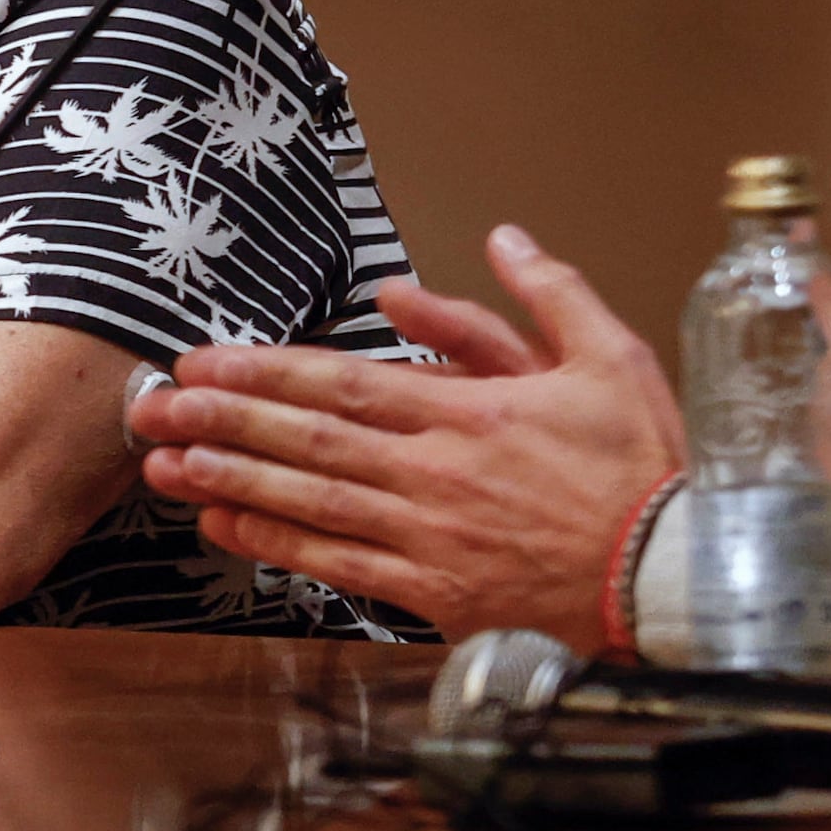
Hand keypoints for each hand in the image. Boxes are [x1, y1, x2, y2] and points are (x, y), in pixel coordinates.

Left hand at [130, 224, 685, 644]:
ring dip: (231, 483)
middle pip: (308, 441)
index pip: (344, 386)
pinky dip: (277, 546)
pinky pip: (339, 566)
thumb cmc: (644, 473)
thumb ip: (549, 294)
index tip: (206, 363)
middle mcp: (435, 474)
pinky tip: (225, 528)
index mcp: (471, 415)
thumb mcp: (613, 360)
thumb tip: (504, 237)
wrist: (676, 580)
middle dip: (222, 423)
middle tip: (154, 409)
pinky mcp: (434, 593)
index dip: (266, 375)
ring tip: (165, 466)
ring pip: (310, 503)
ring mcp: (429, 538)